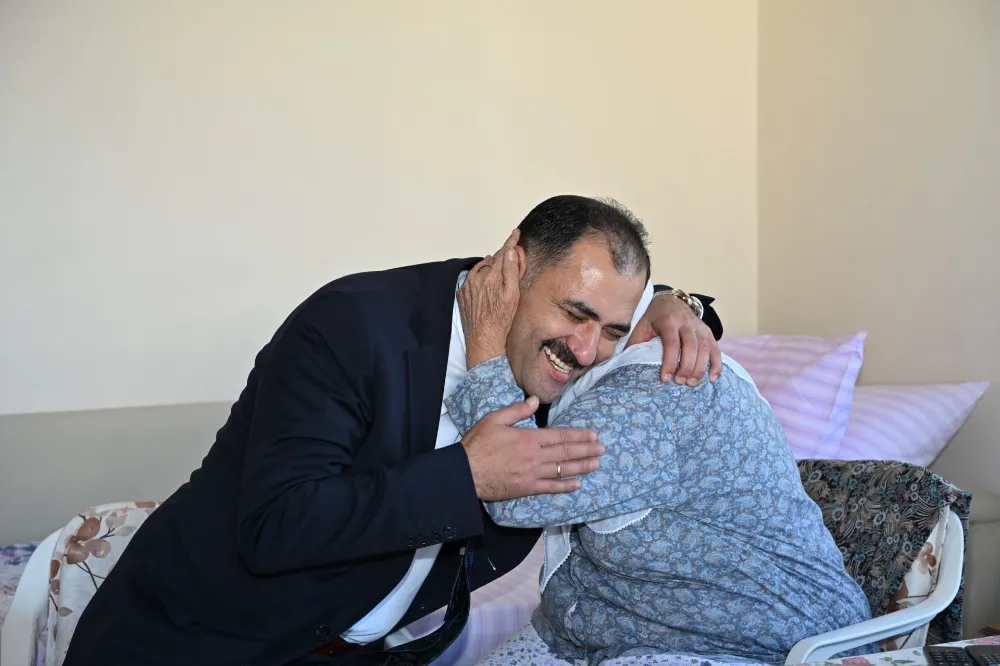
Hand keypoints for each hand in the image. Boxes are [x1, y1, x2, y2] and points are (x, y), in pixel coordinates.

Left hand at [458, 229, 523, 367]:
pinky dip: (479, 278)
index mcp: (492, 276)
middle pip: (492, 260)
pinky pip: (472, 279)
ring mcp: (467, 285)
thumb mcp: (513, 295)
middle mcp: (477, 278)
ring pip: (481, 268)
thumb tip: (511, 252)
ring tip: (498, 276)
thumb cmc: (501, 319)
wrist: (483, 338)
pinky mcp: (462, 293)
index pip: (503, 253)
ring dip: (490, 268)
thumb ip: (511, 271)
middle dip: (502, 258)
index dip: (510, 242)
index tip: (515, 233)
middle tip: (511, 261)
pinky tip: (486, 285)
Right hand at [462, 396, 604, 500]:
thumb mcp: (494, 420)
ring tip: (597, 463)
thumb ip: (517, 411)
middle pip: (566, 452)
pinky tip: (577, 484)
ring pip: (562, 469)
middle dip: (586, 450)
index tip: (593, 434)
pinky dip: (565, 486)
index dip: (578, 435)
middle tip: (602, 448)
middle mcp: (534, 456)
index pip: (559, 436)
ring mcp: (532, 474)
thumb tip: (535, 400)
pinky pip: (550, 487)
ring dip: (582, 466)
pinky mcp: (527, 488)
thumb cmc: (478, 444)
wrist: (466, 473)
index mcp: (528, 438)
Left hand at [630, 293, 721, 384]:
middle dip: (687, 366)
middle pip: (691, 346)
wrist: (670, 301)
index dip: (669, 361)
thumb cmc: (652, 318)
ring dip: (700, 367)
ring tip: (692, 383)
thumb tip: (625, 366)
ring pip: (704, 348)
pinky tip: (712, 379)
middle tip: (680, 382)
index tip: (665, 378)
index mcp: (667, 320)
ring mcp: (699, 326)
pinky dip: (716, 364)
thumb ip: (635, 343)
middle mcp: (686, 322)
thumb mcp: (641, 327)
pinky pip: (715, 348)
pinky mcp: (707, 332)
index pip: (671, 342)